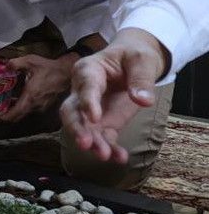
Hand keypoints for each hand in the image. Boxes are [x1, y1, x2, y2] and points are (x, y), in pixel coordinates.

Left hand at [0, 54, 75, 121]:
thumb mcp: (30, 61)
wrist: (67, 72)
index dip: (5, 117)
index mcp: (31, 96)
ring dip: (15, 110)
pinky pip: (31, 109)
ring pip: (25, 112)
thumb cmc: (49, 68)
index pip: (16, 112)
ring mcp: (42, 106)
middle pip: (19, 115)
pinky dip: (22, 107)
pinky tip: (16, 99)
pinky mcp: (45, 105)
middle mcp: (36, 105)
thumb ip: (15, 63)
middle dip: (7, 114)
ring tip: (3, 104)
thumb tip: (5, 66)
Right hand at [61, 28, 168, 163]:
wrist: (135, 62)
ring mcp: (92, 109)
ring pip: (84, 127)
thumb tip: (143, 100)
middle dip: (77, 128)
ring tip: (105, 155)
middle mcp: (83, 91)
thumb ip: (141, 79)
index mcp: (89, 70)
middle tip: (85, 143)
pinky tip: (120, 157)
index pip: (85, 86)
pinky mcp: (104, 121)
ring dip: (93, 142)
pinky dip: (110, 147)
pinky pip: (103, 136)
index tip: (94, 117)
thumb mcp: (141, 61)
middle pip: (71, 111)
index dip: (87, 102)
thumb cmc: (133, 56)